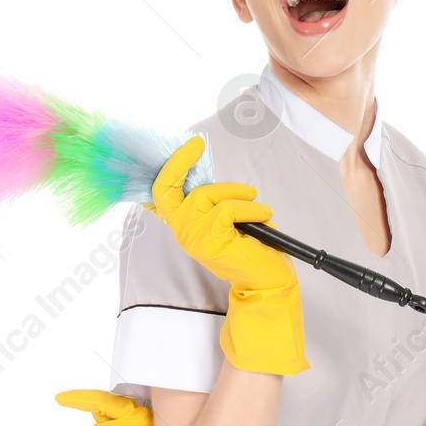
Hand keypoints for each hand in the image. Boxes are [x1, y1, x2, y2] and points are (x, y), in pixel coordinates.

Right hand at [144, 136, 295, 290]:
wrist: (266, 280)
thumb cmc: (251, 246)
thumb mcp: (228, 217)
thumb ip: (213, 199)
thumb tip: (209, 172)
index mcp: (183, 223)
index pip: (160, 195)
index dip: (168, 168)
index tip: (188, 146)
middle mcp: (181, 230)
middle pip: (165, 189)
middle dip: (178, 162)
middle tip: (197, 144)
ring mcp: (192, 236)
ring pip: (205, 194)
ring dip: (238, 194)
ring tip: (260, 207)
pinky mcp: (208, 241)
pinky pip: (227, 208)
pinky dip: (250, 207)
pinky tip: (263, 214)